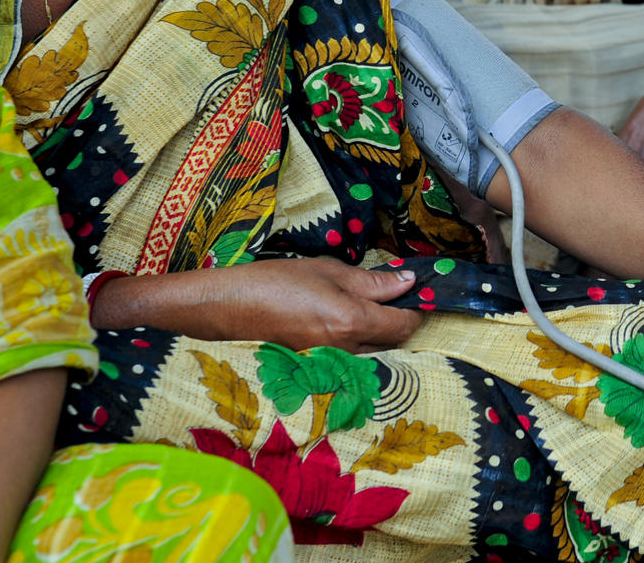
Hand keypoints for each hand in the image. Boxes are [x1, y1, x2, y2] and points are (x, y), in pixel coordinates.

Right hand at [97, 259, 421, 351]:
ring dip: (378, 337)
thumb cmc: (274, 282)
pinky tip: (342, 327)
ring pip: (372, 355)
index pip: (404, 324)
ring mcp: (329, 366)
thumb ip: (370, 281)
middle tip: (391, 298)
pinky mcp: (315, 372)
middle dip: (399, 323)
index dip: (416, 309)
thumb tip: (408, 281)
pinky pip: (349, 362)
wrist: (226, 309)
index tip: (417, 293)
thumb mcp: (326, 270)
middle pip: (393, 344)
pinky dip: (355, 347)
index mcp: (351, 321)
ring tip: (363, 310)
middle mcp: (345, 351)